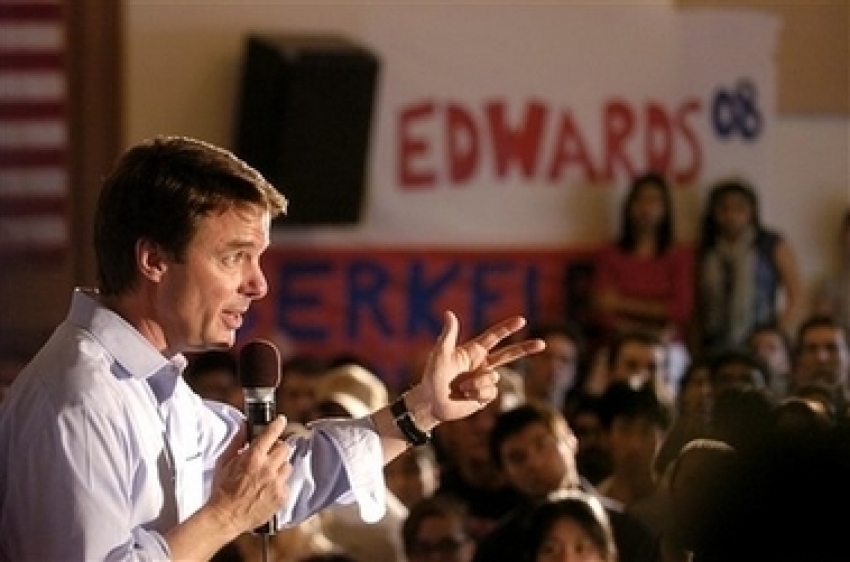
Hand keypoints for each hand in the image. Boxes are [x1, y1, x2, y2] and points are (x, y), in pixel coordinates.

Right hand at [206, 415, 292, 534]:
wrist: (225, 517)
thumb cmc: (222, 491)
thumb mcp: (225, 463)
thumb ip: (237, 446)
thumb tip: (244, 431)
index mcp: (253, 457)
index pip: (271, 434)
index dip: (278, 425)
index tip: (281, 420)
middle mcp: (268, 468)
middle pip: (285, 448)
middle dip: (278, 449)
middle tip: (271, 454)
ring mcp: (276, 483)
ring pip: (288, 466)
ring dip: (280, 467)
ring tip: (268, 475)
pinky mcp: (281, 496)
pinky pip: (286, 484)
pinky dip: (279, 485)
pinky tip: (268, 490)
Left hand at [410, 311, 544, 426]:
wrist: (431, 403)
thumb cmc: (432, 377)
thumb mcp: (439, 354)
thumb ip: (448, 335)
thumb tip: (449, 313)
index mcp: (473, 351)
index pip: (494, 336)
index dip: (508, 328)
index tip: (522, 320)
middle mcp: (482, 364)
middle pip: (509, 354)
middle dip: (526, 348)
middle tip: (543, 344)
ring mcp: (485, 380)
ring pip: (494, 377)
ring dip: (477, 383)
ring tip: (461, 388)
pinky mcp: (485, 396)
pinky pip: (492, 392)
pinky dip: (478, 393)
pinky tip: (467, 396)